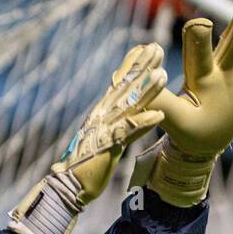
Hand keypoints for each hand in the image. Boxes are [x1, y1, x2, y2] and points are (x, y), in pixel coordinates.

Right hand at [55, 42, 167, 202]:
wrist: (69, 185)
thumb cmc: (87, 164)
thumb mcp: (105, 138)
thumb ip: (116, 125)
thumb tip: (128, 116)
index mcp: (101, 113)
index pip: (118, 84)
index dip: (131, 65)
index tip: (145, 48)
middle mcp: (102, 116)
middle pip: (124, 88)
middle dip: (141, 67)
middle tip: (156, 48)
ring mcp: (104, 130)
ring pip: (129, 106)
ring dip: (147, 91)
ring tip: (163, 75)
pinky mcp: (107, 147)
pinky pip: (128, 133)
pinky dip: (143, 123)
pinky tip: (159, 115)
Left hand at [131, 11, 232, 205]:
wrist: (196, 144)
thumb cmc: (181, 127)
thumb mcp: (170, 116)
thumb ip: (159, 101)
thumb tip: (140, 88)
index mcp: (198, 72)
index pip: (198, 47)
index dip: (197, 36)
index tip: (200, 25)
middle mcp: (219, 70)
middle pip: (231, 44)